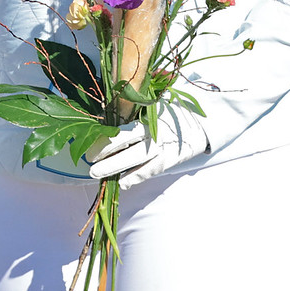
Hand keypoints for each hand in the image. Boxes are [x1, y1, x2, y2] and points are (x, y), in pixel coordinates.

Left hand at [86, 114, 207, 188]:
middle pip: (128, 149)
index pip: (123, 133)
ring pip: (137, 164)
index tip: (90, 149)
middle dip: (107, 159)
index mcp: (148, 120)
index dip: (105, 142)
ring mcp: (163, 151)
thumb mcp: (151, 107)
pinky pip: (149, 172)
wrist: (198, 125)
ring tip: (99, 176)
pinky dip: (135, 178)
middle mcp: (155, 136)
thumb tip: (103, 115)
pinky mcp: (169, 162)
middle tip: (91, 166)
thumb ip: (131, 111)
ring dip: (117, 170)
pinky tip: (122, 183)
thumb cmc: (168, 113)